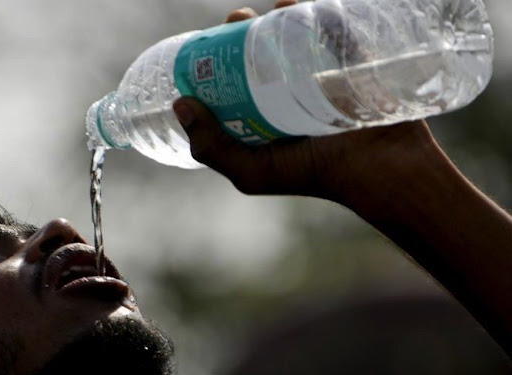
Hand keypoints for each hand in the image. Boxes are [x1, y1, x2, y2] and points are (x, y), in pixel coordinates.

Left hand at [172, 1, 437, 207]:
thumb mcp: (250, 172)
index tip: (205, 44)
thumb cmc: (312, 174)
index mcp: (265, 116)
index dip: (217, 60)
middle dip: (243, 30)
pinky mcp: (350, 59)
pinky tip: (294, 3)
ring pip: (293, 34)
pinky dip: (316, 7)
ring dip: (275, 14)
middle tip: (236, 21)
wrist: (378, 167)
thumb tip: (180, 103)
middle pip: (260, 51)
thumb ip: (212, 147)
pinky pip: (332, 25)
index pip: (235, 81)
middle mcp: (290, 94)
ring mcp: (321, 75)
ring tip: (266, 11)